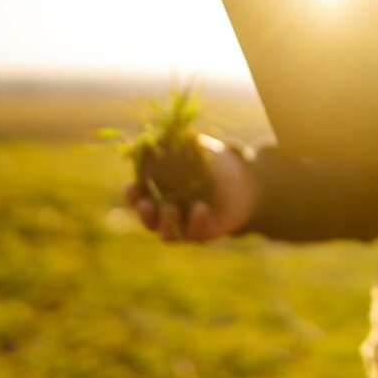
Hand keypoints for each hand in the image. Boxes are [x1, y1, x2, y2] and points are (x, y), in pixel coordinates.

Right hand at [123, 134, 257, 242]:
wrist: (245, 179)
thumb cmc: (213, 162)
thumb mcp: (193, 147)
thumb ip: (171, 144)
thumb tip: (149, 141)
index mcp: (158, 190)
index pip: (136, 196)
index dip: (132, 194)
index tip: (134, 187)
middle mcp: (166, 211)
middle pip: (147, 220)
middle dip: (144, 213)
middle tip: (148, 204)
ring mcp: (184, 225)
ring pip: (166, 234)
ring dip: (165, 222)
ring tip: (171, 208)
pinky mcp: (202, 234)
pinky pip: (193, 235)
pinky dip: (195, 223)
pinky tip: (201, 208)